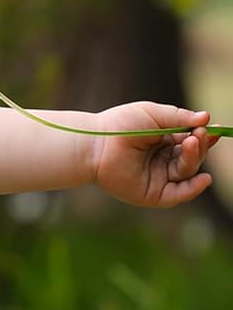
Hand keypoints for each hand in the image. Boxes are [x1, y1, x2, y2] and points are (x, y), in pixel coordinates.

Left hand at [92, 101, 216, 208]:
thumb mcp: (152, 114)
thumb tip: (207, 117)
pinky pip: (177, 195)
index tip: (215, 128)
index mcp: (163, 141)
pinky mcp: (152, 194)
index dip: (204, 136)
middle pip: (192, 157)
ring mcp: (158, 177)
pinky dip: (193, 189)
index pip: (192, 141)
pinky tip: (204, 179)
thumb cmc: (119, 125)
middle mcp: (163, 160)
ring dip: (194, 158)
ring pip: (187, 172)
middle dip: (200, 146)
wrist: (96, 143)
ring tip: (193, 142)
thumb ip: (179, 117)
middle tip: (200, 134)